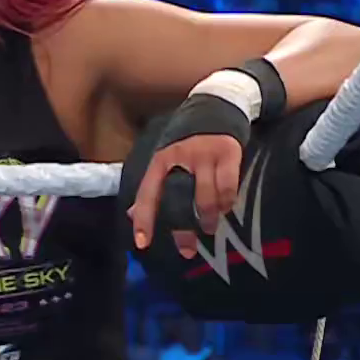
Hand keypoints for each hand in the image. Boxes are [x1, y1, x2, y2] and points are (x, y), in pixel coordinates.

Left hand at [127, 133, 243, 258]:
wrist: (216, 108)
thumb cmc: (187, 143)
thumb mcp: (165, 159)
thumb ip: (152, 187)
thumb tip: (131, 215)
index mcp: (160, 160)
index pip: (148, 192)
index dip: (144, 219)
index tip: (142, 243)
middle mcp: (181, 157)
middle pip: (180, 201)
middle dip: (183, 230)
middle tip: (187, 251)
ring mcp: (206, 155)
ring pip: (206, 198)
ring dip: (208, 219)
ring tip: (209, 226)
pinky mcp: (228, 154)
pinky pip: (228, 188)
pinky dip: (226, 203)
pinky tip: (225, 207)